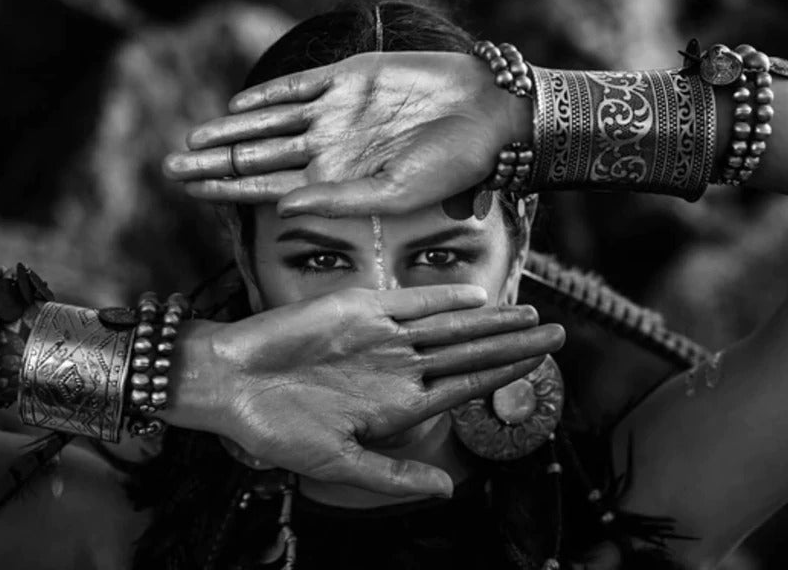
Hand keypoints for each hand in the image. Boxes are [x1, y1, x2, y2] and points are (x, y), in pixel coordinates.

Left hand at [163, 52, 531, 216]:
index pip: (267, 190)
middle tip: (168, 166)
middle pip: (257, 158)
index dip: (225, 191)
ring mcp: (337, 113)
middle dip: (213, 163)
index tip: (187, 193)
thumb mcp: (396, 194)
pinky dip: (268, 95)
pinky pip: (299, 88)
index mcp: (337, 182)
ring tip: (191, 139)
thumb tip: (281, 211)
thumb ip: (338, 201)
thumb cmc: (452, 165)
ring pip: (269, 124)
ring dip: (230, 132)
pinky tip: (238, 106)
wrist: (488, 113)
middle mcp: (330, 149)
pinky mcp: (351, 79)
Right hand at [168, 284, 563, 497]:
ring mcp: (382, 336)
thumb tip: (449, 490)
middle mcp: (398, 367)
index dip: (504, 375)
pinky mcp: (358, 309)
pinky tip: (477, 296)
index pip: (465, 385)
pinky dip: (442, 298)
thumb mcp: (339, 462)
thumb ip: (394, 473)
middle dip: (513, 344)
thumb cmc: (277, 428)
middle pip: (468, 351)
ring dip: (489, 319)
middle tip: (557, 334)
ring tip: (530, 313)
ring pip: (448, 325)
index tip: (541, 367)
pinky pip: (409, 302)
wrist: (230, 381)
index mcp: (399, 404)